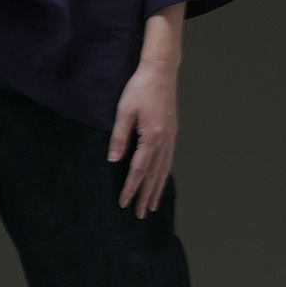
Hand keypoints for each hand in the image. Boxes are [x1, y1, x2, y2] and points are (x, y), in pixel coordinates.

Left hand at [107, 59, 178, 218]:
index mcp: (152, 136)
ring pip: (164, 170)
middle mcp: (165, 140)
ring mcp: (171, 137)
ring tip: (152, 206)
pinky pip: (168, 160)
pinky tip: (160, 182)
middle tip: (140, 215)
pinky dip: (164, 174)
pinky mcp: (172, 132)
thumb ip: (119, 137)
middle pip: (153, 175)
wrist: (160, 71)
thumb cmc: (139, 88)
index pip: (138, 169)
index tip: (123, 203)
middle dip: (145, 196)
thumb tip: (113, 161)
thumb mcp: (124, 111)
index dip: (130, 188)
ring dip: (157, 189)